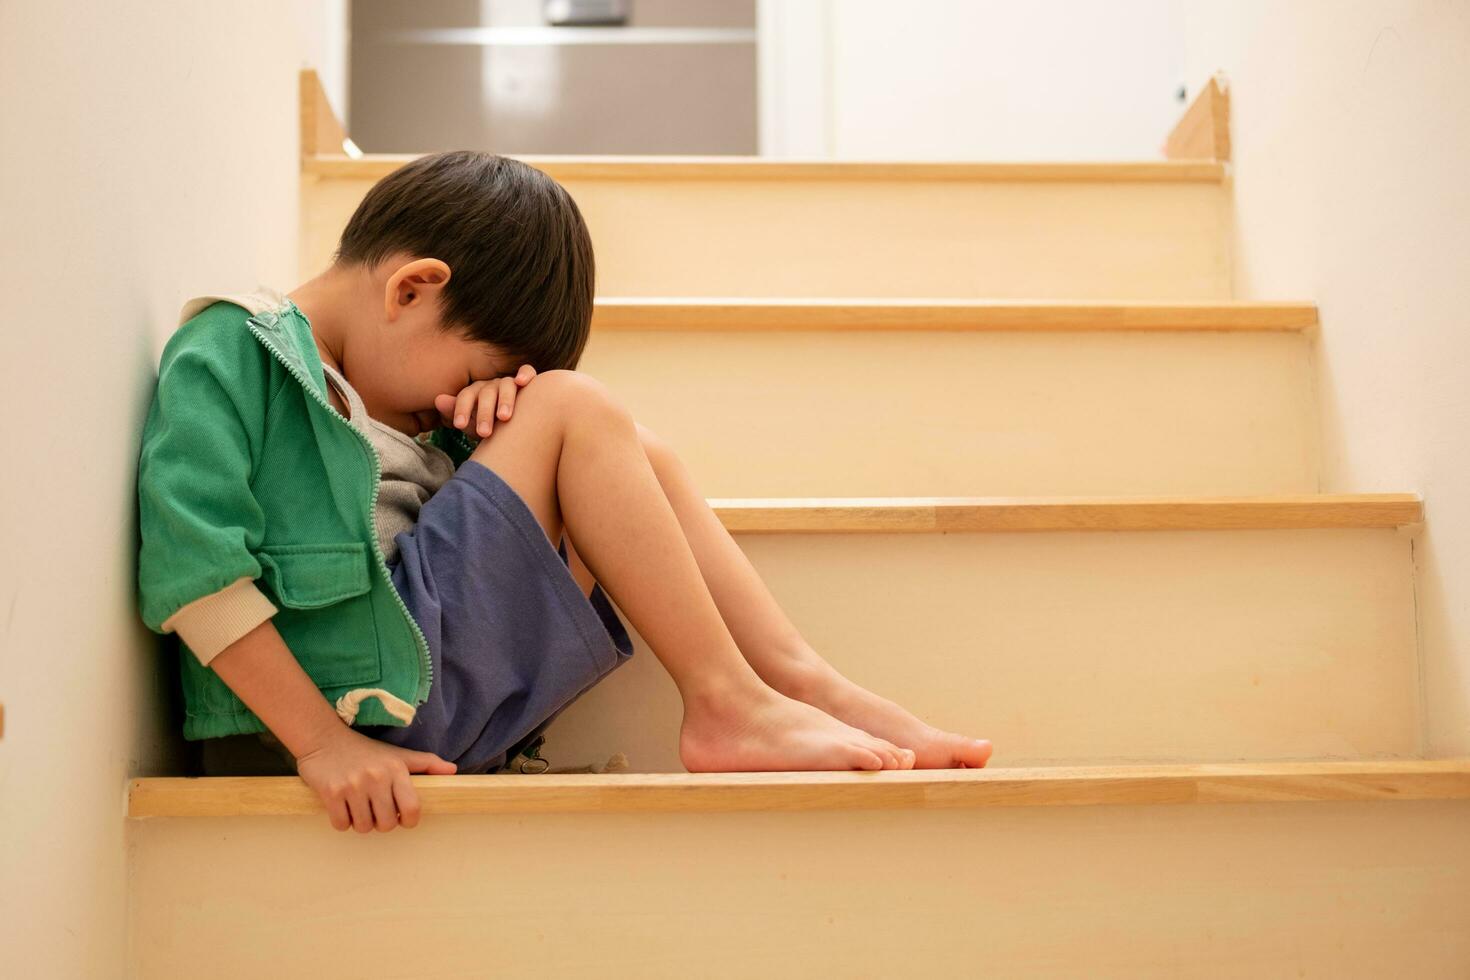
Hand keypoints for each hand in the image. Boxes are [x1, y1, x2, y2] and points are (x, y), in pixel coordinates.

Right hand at [294, 725, 457, 831]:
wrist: (324, 739)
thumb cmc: (365, 751)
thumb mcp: (398, 755)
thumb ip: (427, 763)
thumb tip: (453, 771)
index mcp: (396, 769)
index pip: (412, 809)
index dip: (408, 821)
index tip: (400, 816)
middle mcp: (376, 777)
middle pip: (386, 824)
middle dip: (381, 823)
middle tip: (375, 810)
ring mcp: (353, 785)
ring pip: (363, 827)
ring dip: (360, 823)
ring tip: (358, 806)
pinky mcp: (331, 793)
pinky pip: (341, 825)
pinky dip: (342, 821)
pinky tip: (343, 806)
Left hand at [433, 364, 536, 440]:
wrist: (518, 432)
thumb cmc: (492, 429)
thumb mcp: (472, 425)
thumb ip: (456, 414)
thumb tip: (438, 399)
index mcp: (475, 394)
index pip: (466, 396)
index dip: (462, 409)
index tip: (460, 425)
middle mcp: (492, 386)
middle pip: (486, 393)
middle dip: (484, 413)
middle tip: (484, 433)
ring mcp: (510, 383)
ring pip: (506, 385)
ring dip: (505, 399)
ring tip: (504, 418)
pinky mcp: (529, 383)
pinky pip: (528, 372)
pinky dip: (525, 374)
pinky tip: (521, 382)